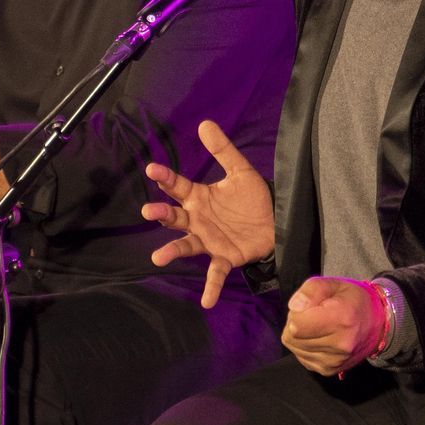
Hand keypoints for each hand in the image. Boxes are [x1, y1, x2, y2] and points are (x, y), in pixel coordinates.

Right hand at [142, 120, 274, 307]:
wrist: (276, 221)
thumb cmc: (252, 198)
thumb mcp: (240, 170)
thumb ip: (223, 150)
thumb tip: (205, 123)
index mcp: (199, 197)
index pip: (177, 186)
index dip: (165, 177)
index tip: (152, 168)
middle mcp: (198, 220)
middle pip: (174, 216)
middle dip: (160, 213)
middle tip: (149, 210)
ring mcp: (209, 240)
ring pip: (186, 245)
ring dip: (172, 251)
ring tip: (158, 257)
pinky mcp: (224, 257)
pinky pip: (215, 273)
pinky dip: (211, 287)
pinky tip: (206, 301)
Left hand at [282, 276, 383, 375]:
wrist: (378, 324)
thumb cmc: (353, 300)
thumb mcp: (334, 283)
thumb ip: (311, 289)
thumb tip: (294, 306)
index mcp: (341, 319)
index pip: (296, 324)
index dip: (297, 311)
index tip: (311, 306)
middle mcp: (339, 345)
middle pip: (291, 336)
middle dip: (298, 322)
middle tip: (316, 315)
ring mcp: (334, 361)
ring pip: (294, 347)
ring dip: (300, 334)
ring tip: (319, 325)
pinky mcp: (328, 370)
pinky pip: (301, 356)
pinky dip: (305, 345)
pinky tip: (321, 337)